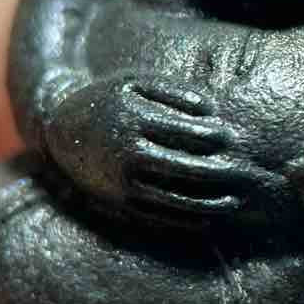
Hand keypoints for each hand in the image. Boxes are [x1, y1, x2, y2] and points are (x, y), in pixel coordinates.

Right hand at [44, 76, 252, 219]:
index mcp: (133, 121)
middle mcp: (128, 155)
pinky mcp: (119, 203)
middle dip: (218, 172)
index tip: (230, 137)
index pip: (184, 132)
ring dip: (209, 203)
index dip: (212, 136)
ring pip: (174, 199)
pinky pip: (157, 216)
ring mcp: (123, 183)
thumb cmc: (107, 100)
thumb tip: (211, 110)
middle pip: (184, 168)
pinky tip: (207, 219)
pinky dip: (185, 220)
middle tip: (244, 172)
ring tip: (234, 202)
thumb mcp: (134, 83)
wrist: (60, 131)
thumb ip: (173, 91)